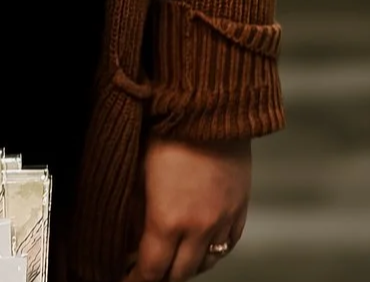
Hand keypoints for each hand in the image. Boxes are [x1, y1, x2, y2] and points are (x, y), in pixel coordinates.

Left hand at [126, 136, 251, 279]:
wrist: (210, 106)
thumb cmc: (169, 133)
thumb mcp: (138, 175)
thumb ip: (135, 214)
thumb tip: (130, 239)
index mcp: (168, 220)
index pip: (151, 271)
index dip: (136, 279)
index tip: (128, 277)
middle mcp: (199, 227)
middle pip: (180, 274)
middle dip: (161, 275)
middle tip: (149, 268)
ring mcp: (224, 218)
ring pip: (207, 263)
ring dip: (188, 266)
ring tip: (174, 258)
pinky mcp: (241, 206)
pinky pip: (229, 244)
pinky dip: (214, 251)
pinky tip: (202, 245)